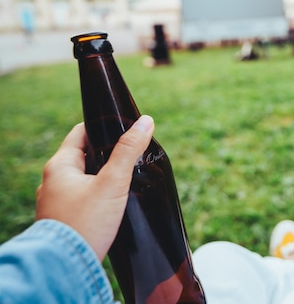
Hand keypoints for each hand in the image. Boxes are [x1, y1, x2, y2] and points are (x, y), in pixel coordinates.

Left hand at [36, 115, 154, 260]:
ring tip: (126, 180)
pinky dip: (98, 196)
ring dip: (103, 177)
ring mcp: (55, 202)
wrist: (67, 267)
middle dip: (108, 155)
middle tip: (132, 157)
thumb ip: (129, 150)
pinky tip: (113, 203)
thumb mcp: (113, 182)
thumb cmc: (86, 222)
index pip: (81, 133)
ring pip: (84, 179)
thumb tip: (145, 121)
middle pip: (84, 156)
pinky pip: (82, 199)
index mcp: (59, 166)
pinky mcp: (63, 220)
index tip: (124, 129)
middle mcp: (52, 181)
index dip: (103, 127)